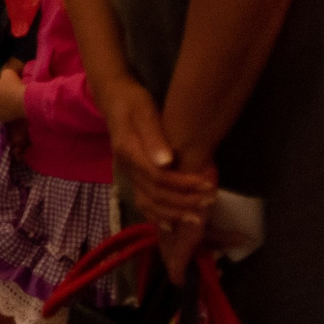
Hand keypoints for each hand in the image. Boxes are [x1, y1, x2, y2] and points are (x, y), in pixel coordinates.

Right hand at [98, 75, 216, 239]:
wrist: (113, 99)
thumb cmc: (132, 102)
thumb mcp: (144, 112)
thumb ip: (154, 137)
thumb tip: (167, 162)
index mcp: (129, 152)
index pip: (158, 177)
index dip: (183, 184)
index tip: (206, 184)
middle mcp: (126, 168)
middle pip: (154, 195)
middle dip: (183, 202)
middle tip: (209, 201)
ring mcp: (128, 174)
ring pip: (148, 203)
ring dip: (174, 213)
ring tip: (197, 217)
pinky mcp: (132, 176)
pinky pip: (143, 202)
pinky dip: (157, 216)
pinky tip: (171, 225)